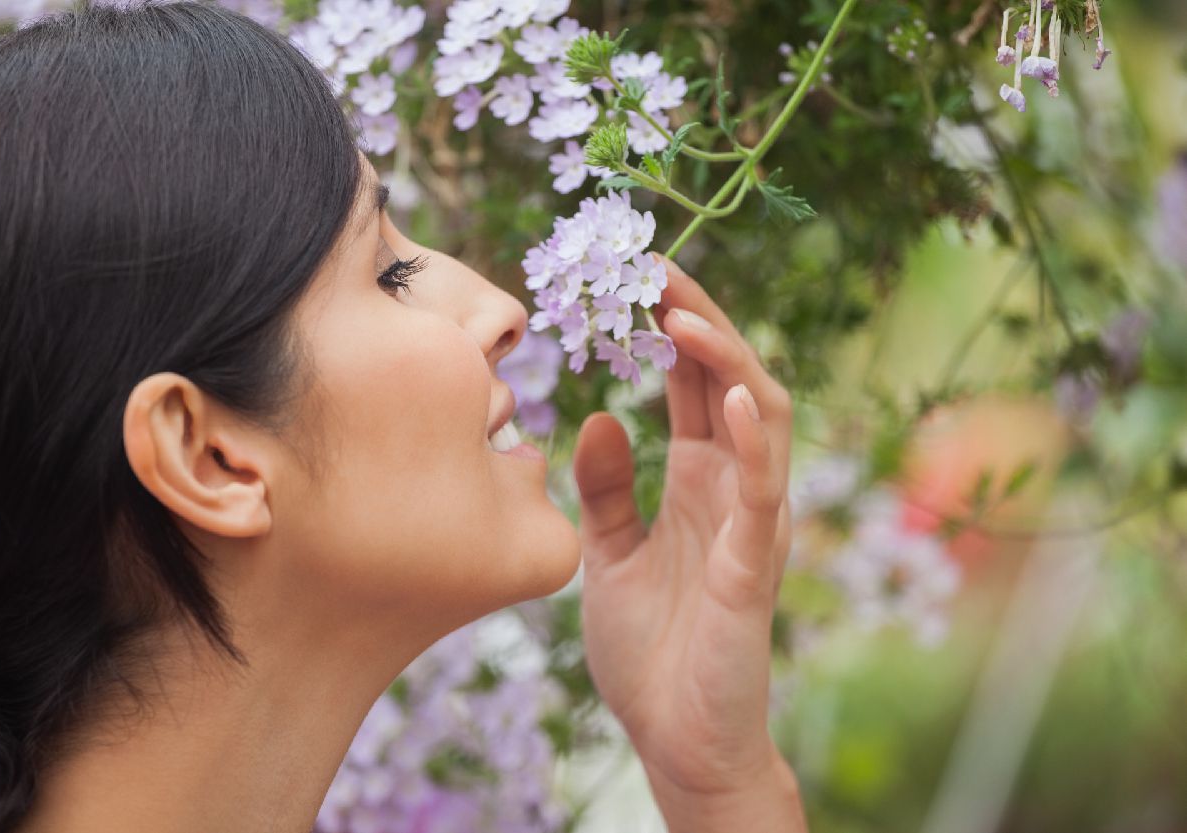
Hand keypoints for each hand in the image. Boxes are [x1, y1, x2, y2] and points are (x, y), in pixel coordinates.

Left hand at [573, 256, 800, 828]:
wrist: (676, 740)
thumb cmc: (650, 650)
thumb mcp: (608, 553)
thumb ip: (607, 488)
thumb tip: (599, 414)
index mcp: (696, 479)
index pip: (692, 382)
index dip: (671, 325)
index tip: (636, 272)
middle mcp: (731, 488)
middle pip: (729, 380)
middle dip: (698, 319)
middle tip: (656, 265)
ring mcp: (750, 522)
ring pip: (764, 419)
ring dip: (729, 362)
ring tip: (686, 313)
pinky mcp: (754, 567)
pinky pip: (764, 493)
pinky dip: (757, 442)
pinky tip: (738, 398)